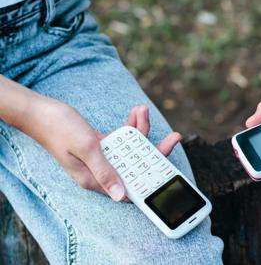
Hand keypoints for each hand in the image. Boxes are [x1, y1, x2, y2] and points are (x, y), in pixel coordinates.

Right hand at [27, 99, 180, 201]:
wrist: (40, 112)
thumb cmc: (59, 129)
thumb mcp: (86, 148)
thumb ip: (104, 171)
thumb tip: (120, 195)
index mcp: (95, 180)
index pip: (131, 187)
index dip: (152, 181)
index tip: (170, 171)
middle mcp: (100, 171)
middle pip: (137, 166)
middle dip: (156, 150)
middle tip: (174, 137)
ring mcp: (102, 158)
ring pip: (132, 149)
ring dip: (141, 130)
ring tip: (143, 110)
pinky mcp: (101, 145)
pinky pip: (123, 139)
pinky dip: (130, 126)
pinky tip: (136, 112)